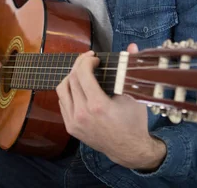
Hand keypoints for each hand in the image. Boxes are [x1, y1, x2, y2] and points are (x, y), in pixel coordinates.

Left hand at [56, 44, 166, 170]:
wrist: (129, 150)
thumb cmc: (134, 122)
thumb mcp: (134, 95)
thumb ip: (129, 68)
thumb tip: (131, 46)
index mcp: (97, 105)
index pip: (82, 74)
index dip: (86, 61)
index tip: (94, 58)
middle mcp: (82, 114)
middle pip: (71, 79)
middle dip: (79, 65)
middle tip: (88, 61)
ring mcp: (74, 122)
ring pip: (62, 90)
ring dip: (71, 77)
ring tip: (82, 73)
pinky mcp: (71, 128)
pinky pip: (62, 103)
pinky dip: (69, 92)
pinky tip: (79, 88)